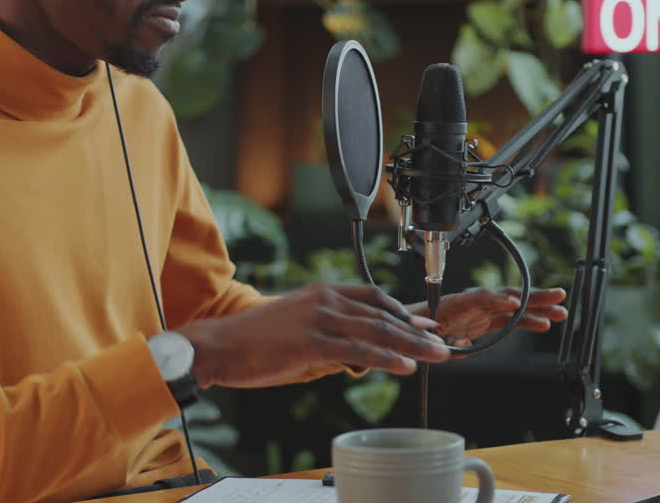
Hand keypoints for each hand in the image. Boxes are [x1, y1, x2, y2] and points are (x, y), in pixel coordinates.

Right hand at [178, 282, 450, 388]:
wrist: (219, 345)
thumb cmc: (253, 342)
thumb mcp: (296, 327)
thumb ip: (328, 336)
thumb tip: (354, 357)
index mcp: (322, 293)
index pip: (373, 296)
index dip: (403, 311)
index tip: (424, 325)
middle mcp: (325, 299)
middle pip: (382, 314)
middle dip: (416, 331)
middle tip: (440, 344)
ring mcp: (320, 319)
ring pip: (377, 330)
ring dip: (411, 345)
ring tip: (435, 356)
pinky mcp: (312, 341)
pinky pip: (358, 349)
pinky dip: (386, 358)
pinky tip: (404, 366)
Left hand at [407, 287, 568, 347]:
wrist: (413, 326)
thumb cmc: (417, 329)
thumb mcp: (426, 338)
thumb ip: (444, 341)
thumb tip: (462, 345)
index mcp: (454, 303)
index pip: (479, 298)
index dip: (496, 300)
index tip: (513, 304)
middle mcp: (471, 302)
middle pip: (504, 296)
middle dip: (532, 297)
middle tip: (555, 296)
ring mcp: (480, 310)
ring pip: (513, 307)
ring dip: (537, 309)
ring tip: (560, 312)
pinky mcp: (485, 319)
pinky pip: (509, 319)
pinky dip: (527, 320)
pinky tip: (544, 323)